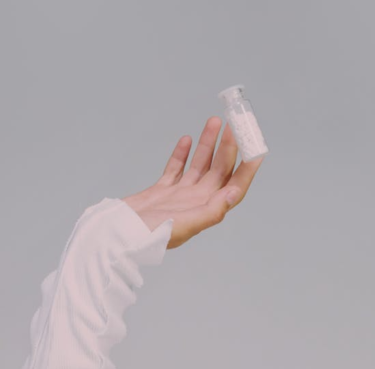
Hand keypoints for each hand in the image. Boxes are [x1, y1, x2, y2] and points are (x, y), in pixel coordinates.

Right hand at [121, 116, 263, 249]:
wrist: (116, 235)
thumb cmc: (150, 235)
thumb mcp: (187, 224)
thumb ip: (213, 210)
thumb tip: (235, 192)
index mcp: (206, 210)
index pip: (234, 186)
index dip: (247, 169)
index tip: (255, 149)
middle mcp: (197, 202)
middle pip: (219, 170)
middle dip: (227, 147)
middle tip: (232, 125)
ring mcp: (180, 196)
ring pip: (199, 165)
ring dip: (207, 144)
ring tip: (214, 123)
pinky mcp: (162, 191)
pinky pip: (176, 169)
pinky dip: (182, 154)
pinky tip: (187, 139)